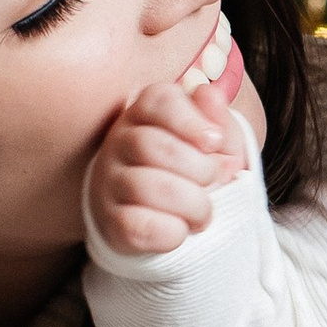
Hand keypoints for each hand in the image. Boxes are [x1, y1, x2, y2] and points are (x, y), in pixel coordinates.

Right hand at [85, 75, 249, 257]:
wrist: (172, 217)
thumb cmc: (195, 171)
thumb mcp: (216, 144)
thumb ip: (217, 120)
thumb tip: (209, 94)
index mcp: (145, 113)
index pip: (158, 100)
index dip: (190, 120)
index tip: (214, 141)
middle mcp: (119, 142)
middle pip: (151, 144)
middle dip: (197, 168)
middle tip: (214, 182)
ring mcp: (109, 182)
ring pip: (145, 186)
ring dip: (191, 204)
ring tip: (204, 212)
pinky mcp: (110, 221)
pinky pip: (137, 226)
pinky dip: (171, 232)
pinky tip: (182, 230)